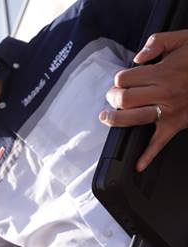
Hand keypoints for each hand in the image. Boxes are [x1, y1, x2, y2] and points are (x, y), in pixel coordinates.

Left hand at [101, 29, 187, 171]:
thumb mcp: (182, 38)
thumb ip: (157, 42)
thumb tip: (138, 58)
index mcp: (164, 72)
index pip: (124, 79)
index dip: (120, 78)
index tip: (123, 79)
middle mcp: (165, 93)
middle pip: (124, 99)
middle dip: (113, 97)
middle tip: (113, 95)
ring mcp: (170, 111)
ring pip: (133, 119)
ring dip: (115, 119)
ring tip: (107, 116)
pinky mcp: (177, 124)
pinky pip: (160, 142)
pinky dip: (148, 156)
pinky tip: (138, 165)